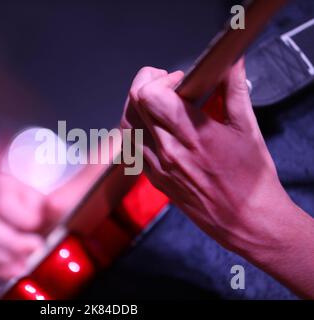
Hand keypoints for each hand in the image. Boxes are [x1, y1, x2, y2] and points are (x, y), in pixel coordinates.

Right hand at [0, 173, 61, 278]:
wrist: (34, 227)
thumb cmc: (42, 215)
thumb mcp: (51, 209)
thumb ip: (56, 207)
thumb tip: (55, 204)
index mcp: (2, 183)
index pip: (3, 206)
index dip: (23, 221)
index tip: (38, 226)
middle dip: (14, 244)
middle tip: (36, 249)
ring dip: (4, 259)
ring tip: (26, 264)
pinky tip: (14, 270)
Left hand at [121, 59, 295, 256]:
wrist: (245, 220)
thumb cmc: (251, 180)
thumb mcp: (248, 129)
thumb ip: (235, 90)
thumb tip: (231, 62)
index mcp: (193, 135)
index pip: (150, 96)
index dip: (159, 79)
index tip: (178, 79)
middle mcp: (169, 151)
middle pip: (134, 105)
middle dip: (147, 84)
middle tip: (167, 85)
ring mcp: (157, 167)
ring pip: (127, 126)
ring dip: (137, 106)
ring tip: (158, 103)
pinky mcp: (154, 179)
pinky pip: (132, 147)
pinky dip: (137, 129)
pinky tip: (155, 126)